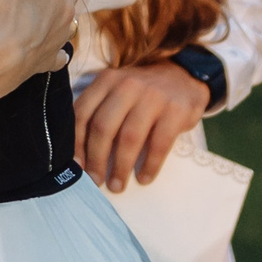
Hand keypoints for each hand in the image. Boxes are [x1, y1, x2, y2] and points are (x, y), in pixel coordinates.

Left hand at [73, 61, 207, 188]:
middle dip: (96, 159)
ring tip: (117, 185)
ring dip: (121, 167)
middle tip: (96, 181)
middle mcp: (127, 85)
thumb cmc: (143, 93)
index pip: (83, 112)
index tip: (77, 166)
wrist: (184, 76)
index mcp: (107, 80)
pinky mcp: (176, 110)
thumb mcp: (117, 91)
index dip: (77, 143)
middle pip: (103, 126)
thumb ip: (99, 111)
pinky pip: (159, 144)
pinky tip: (143, 178)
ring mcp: (153, 96)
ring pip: (129, 137)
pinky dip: (150, 165)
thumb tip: (81, 155)